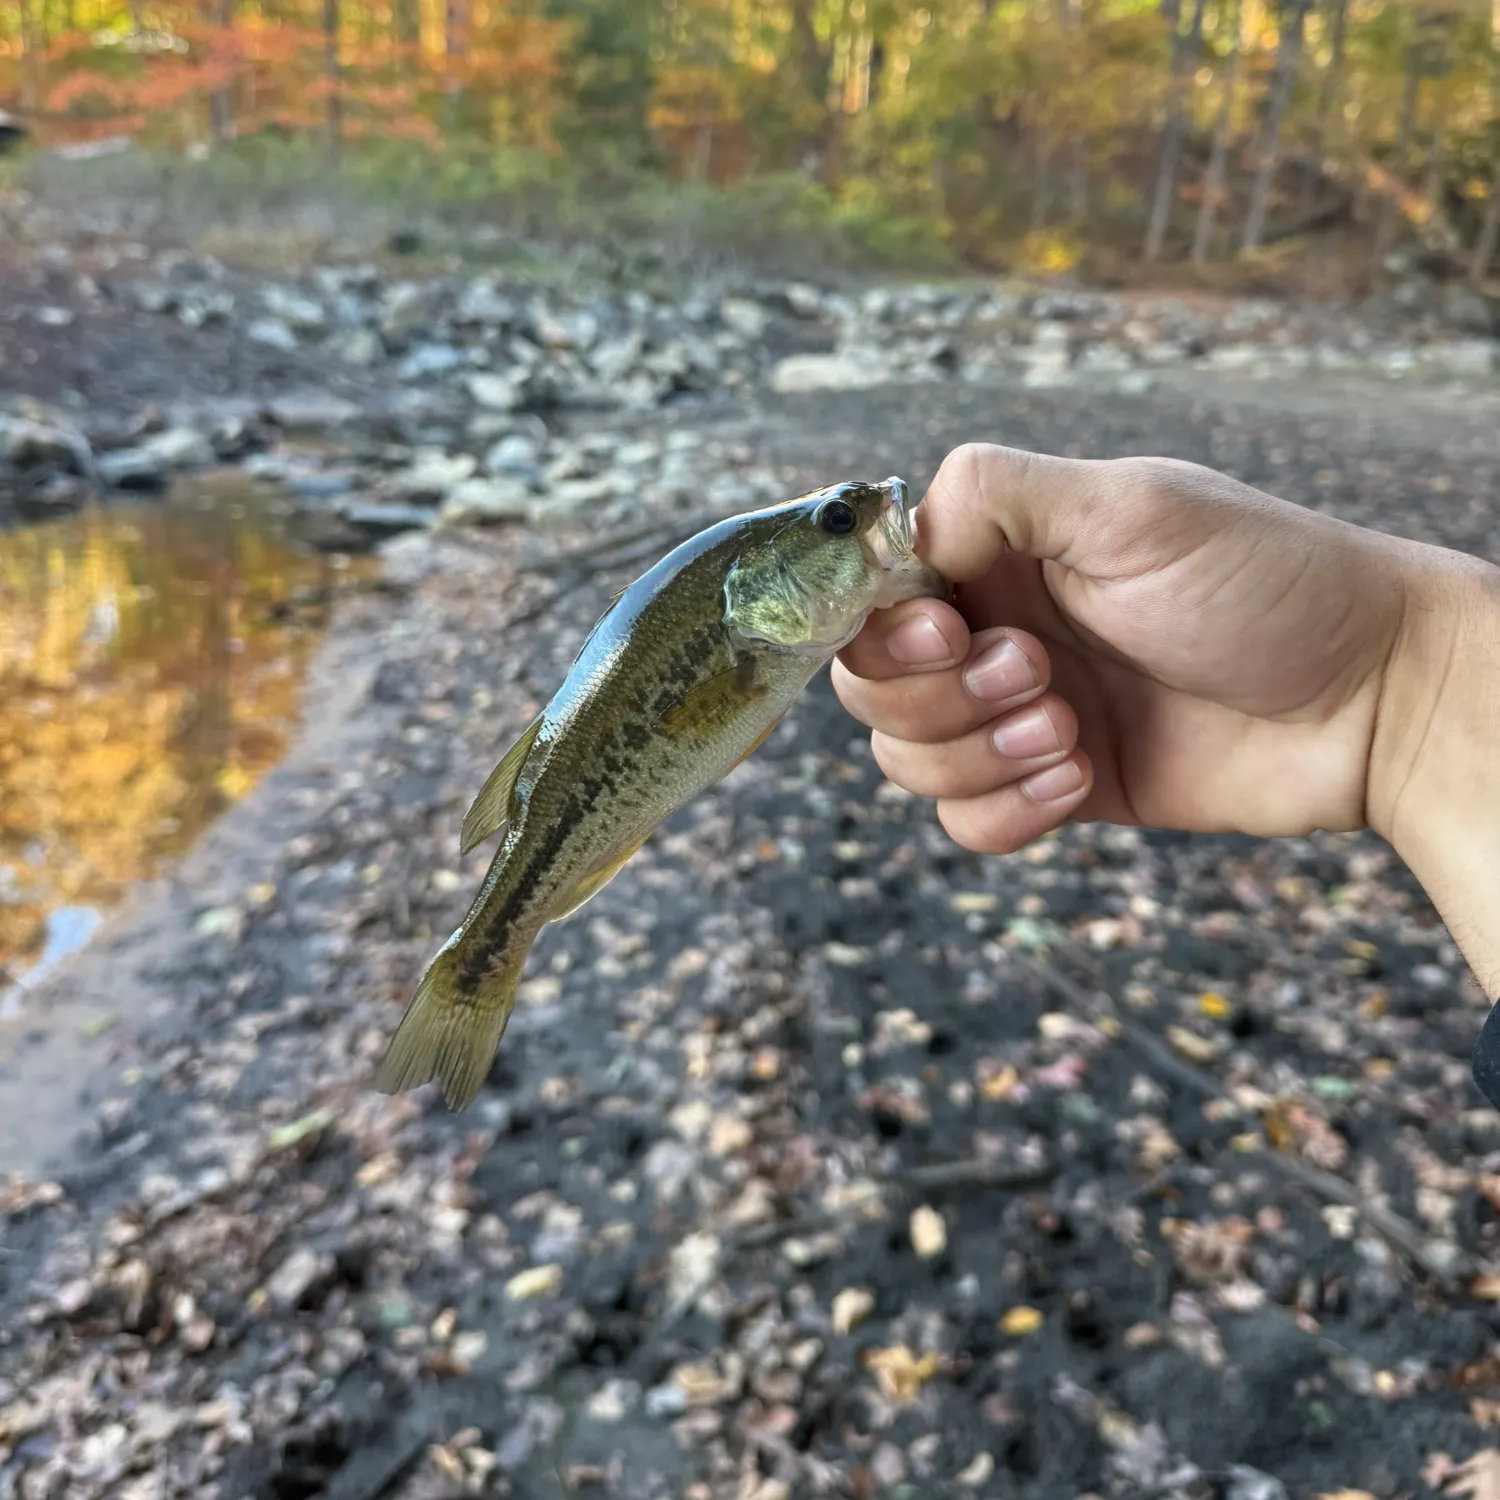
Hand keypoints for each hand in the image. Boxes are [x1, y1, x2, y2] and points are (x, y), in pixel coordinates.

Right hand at [832, 443, 1448, 854]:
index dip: (885, 628)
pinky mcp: (1054, 789)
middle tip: (1038, 673)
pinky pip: (968, 825)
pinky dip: (1006, 811)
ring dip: (977, 756)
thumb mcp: (1132, 506)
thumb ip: (998, 494)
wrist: (1370, 697)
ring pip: (909, 763)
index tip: (950, 630)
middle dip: (937, 697)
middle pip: (871, 689)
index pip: (873, 598)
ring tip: (1069, 729)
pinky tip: (1078, 778)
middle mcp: (997, 631)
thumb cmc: (1267, 584)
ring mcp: (1019, 717)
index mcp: (1001, 554)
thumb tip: (908, 537)